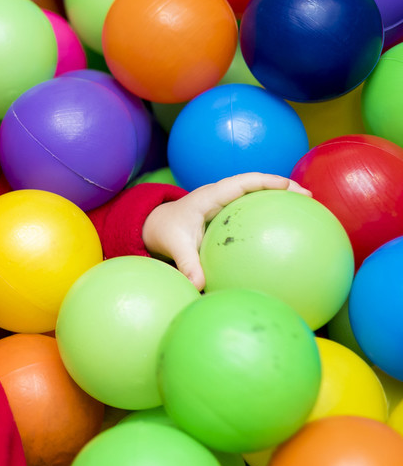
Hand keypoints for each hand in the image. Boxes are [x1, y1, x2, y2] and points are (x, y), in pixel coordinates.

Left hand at [142, 173, 311, 290]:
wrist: (156, 226)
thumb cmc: (166, 232)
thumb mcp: (173, 247)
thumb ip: (186, 264)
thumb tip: (197, 285)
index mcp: (208, 197)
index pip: (240, 183)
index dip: (264, 181)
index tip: (287, 186)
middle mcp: (220, 195)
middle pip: (256, 185)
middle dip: (282, 187)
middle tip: (309, 196)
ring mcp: (226, 203)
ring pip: (257, 195)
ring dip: (281, 198)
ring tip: (309, 208)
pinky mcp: (229, 213)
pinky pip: (253, 209)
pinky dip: (271, 214)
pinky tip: (290, 230)